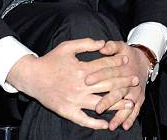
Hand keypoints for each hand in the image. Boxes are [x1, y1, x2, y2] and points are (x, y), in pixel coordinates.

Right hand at [6, 38, 135, 129]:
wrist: (31, 77)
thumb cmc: (50, 60)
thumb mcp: (67, 47)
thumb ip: (86, 43)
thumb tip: (102, 42)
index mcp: (81, 69)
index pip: (105, 66)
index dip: (117, 62)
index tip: (127, 60)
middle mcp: (80, 86)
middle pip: (107, 84)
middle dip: (123, 82)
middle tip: (135, 81)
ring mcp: (74, 100)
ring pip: (100, 103)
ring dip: (116, 104)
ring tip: (130, 104)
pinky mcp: (67, 111)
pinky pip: (83, 119)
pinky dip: (95, 123)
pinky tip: (106, 124)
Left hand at [87, 41, 150, 130]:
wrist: (144, 61)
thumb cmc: (127, 54)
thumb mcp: (121, 46)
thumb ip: (112, 46)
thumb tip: (102, 46)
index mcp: (123, 67)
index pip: (109, 71)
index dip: (98, 75)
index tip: (87, 80)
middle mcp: (130, 81)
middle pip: (118, 91)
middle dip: (108, 100)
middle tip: (98, 108)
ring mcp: (135, 91)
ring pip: (127, 104)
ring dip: (120, 114)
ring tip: (112, 124)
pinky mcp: (139, 98)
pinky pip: (136, 110)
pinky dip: (131, 118)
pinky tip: (124, 126)